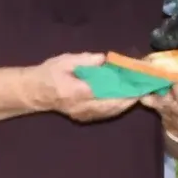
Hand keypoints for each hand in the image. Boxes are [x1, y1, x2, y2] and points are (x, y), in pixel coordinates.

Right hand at [28, 53, 143, 123]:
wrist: (34, 92)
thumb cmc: (48, 73)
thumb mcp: (64, 60)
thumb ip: (84, 60)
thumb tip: (103, 59)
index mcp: (77, 91)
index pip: (105, 92)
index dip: (123, 90)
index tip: (136, 83)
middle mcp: (81, 107)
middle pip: (111, 105)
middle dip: (128, 99)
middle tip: (143, 89)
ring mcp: (82, 115)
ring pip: (109, 112)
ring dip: (125, 104)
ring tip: (138, 94)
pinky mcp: (83, 118)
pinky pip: (104, 114)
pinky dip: (117, 108)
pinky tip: (125, 101)